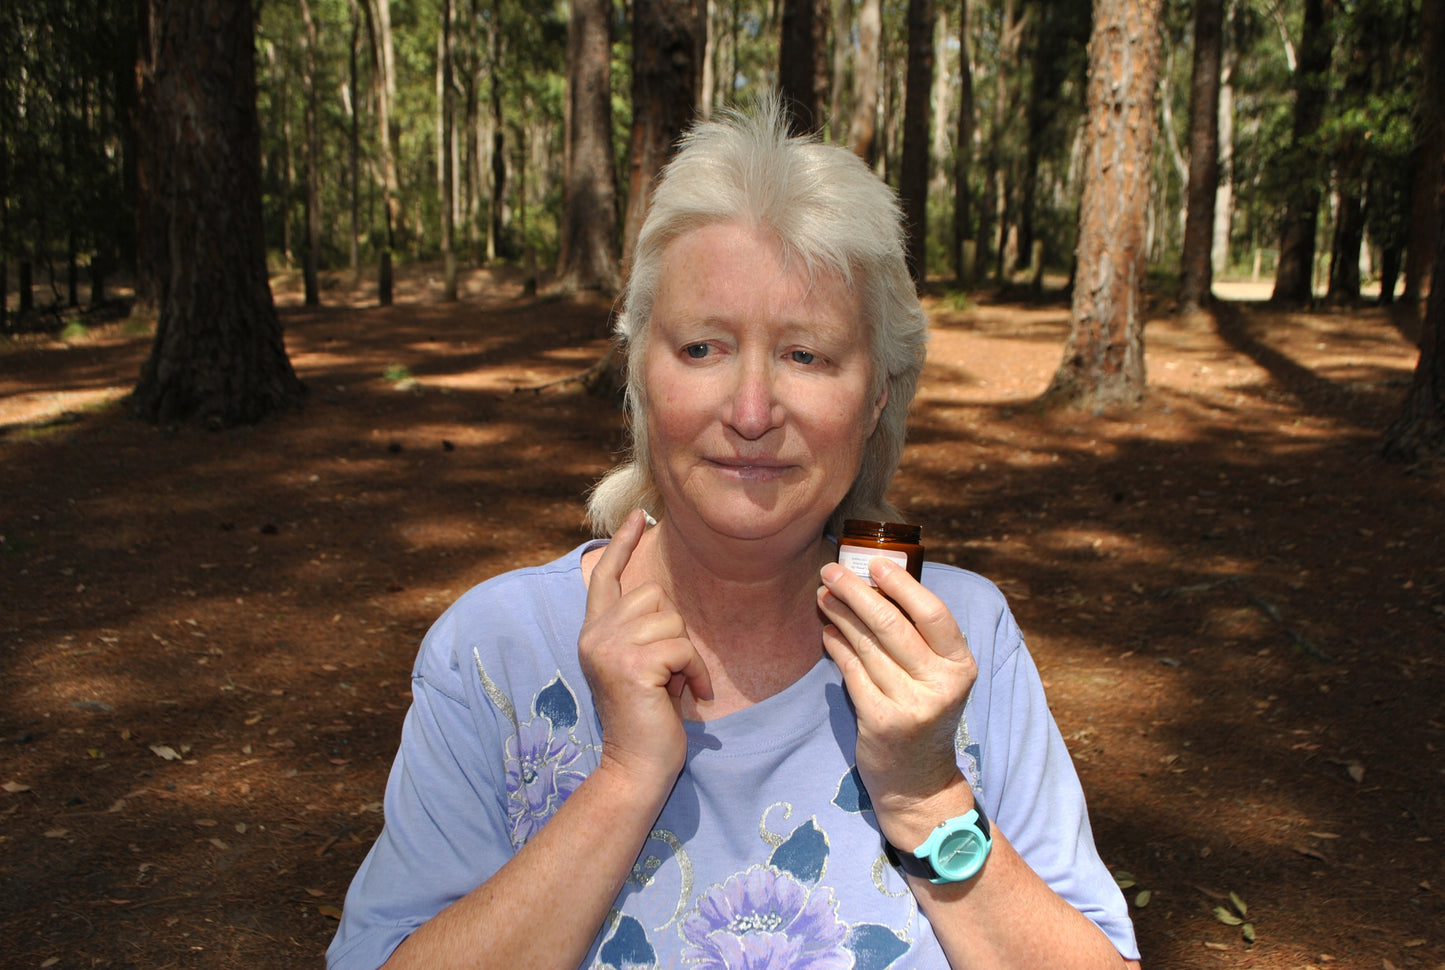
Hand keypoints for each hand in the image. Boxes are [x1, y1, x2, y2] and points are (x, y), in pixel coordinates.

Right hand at [579, 510, 712, 787]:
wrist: (635, 767)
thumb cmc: (648, 719)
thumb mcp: (641, 664)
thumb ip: (641, 630)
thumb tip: (661, 597)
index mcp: (594, 632)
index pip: (606, 576)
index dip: (622, 544)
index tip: (639, 514)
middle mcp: (594, 635)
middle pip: (654, 595)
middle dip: (674, 630)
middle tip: (668, 671)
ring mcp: (609, 648)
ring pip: (671, 620)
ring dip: (686, 654)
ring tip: (675, 685)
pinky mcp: (631, 665)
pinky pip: (682, 647)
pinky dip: (695, 672)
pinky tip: (689, 696)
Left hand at [817, 557, 977, 836]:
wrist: (919, 783)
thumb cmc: (924, 715)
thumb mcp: (937, 677)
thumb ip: (919, 639)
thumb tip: (877, 585)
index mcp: (961, 665)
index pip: (933, 613)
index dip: (901, 584)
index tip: (874, 563)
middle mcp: (941, 685)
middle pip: (891, 624)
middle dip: (856, 592)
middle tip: (830, 572)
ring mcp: (911, 705)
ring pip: (866, 646)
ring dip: (840, 615)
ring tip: (824, 596)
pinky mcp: (881, 721)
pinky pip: (852, 672)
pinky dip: (837, 647)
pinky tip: (828, 632)